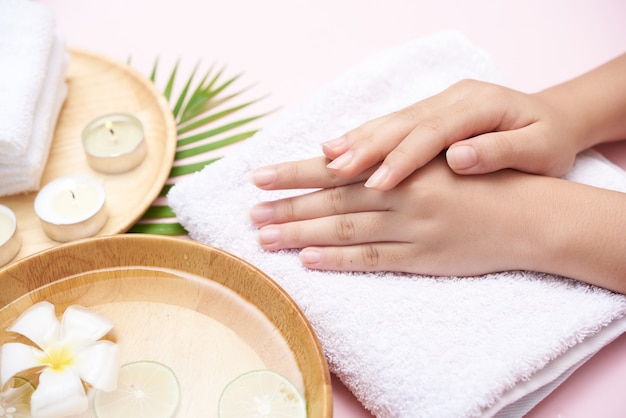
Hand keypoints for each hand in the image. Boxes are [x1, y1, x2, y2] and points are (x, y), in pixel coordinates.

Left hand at [250, 154, 552, 276]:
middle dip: (287, 206)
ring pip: (346, 230)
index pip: (336, 169)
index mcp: (401, 166)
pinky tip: (309, 260)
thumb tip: (335, 157)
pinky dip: (340, 260)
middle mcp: (401, 195)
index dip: (295, 173)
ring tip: (265, 238)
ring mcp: (411, 229)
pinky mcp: (422, 258)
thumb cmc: (477, 179)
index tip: (259, 177)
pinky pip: (374, 260)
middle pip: (332, 200)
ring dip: (302, 233)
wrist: (527, 214)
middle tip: (250, 213)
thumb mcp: (432, 158)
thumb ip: (386, 159)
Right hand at [321, 79, 582, 190]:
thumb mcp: (540, 149)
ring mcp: (439, 103)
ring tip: (324, 159)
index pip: (434, 132)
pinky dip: (363, 136)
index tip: (379, 184)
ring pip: (391, 121)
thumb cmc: (548, 140)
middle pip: (402, 122)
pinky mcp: (429, 113)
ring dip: (356, 141)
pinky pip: (391, 124)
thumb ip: (500, 151)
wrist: (554, 119)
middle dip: (365, 147)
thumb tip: (458, 157)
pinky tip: (337, 149)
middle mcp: (454, 99)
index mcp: (482, 105)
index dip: (404, 158)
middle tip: (333, 170)